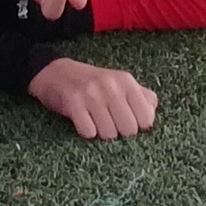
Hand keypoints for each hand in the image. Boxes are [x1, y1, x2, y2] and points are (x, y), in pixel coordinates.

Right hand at [28, 56, 157, 141]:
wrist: (54, 72)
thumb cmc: (91, 82)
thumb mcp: (118, 82)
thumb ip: (140, 96)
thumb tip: (152, 112)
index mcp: (126, 81)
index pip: (146, 119)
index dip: (137, 126)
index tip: (126, 122)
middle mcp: (111, 86)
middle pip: (128, 130)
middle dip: (119, 132)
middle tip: (108, 123)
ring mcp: (91, 93)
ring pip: (109, 134)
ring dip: (101, 133)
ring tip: (94, 121)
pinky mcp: (73, 102)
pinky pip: (88, 132)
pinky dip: (86, 132)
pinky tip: (82, 121)